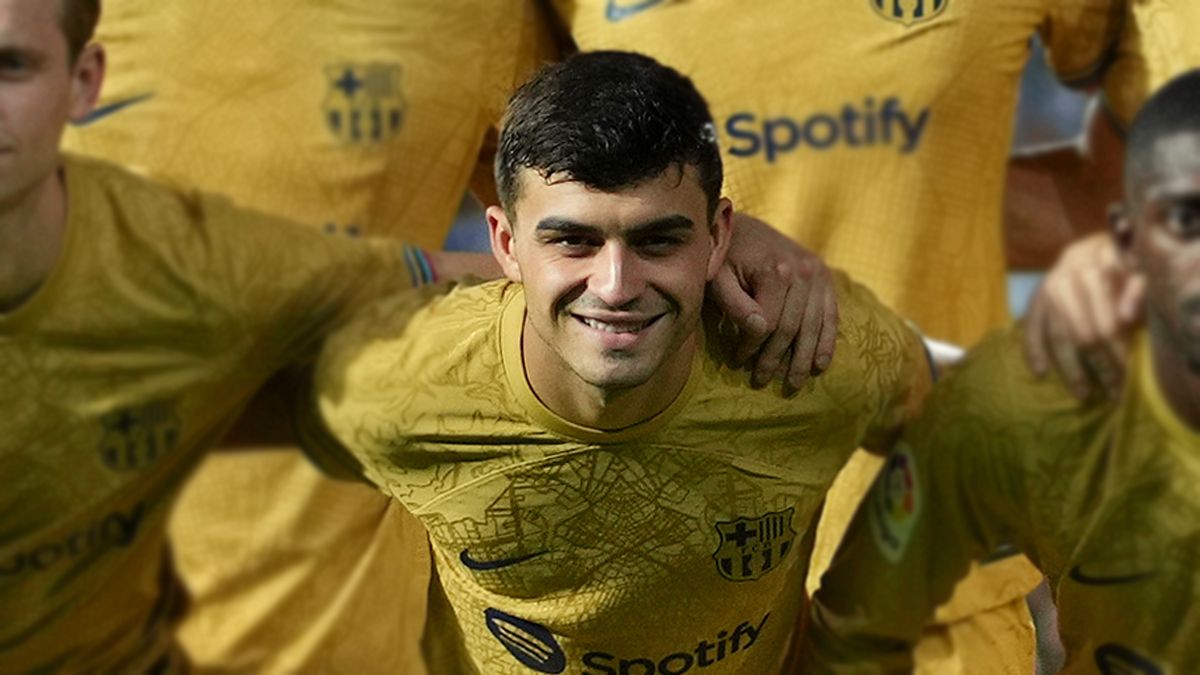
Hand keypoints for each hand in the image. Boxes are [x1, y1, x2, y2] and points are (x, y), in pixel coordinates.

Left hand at [709, 213, 837, 389]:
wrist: (741, 224)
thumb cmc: (722, 254)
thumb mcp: (718, 277)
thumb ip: (735, 304)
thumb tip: (760, 330)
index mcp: (776, 270)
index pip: (767, 323)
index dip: (752, 346)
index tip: (738, 360)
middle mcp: (803, 271)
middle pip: (792, 328)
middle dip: (775, 359)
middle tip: (761, 381)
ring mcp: (818, 273)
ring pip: (813, 326)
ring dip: (803, 358)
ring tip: (793, 384)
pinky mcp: (825, 277)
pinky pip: (830, 315)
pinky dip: (826, 341)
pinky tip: (820, 364)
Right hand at [1023, 232, 1143, 398]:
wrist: (1089, 247)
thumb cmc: (1119, 261)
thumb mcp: (1136, 267)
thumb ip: (1135, 288)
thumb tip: (1125, 317)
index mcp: (1089, 270)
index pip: (1103, 320)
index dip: (1117, 349)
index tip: (1128, 371)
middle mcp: (1062, 281)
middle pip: (1079, 334)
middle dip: (1098, 365)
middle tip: (1113, 391)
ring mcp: (1045, 293)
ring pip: (1057, 337)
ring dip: (1070, 369)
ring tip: (1083, 394)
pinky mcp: (1034, 302)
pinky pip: (1030, 330)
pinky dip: (1033, 351)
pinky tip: (1040, 373)